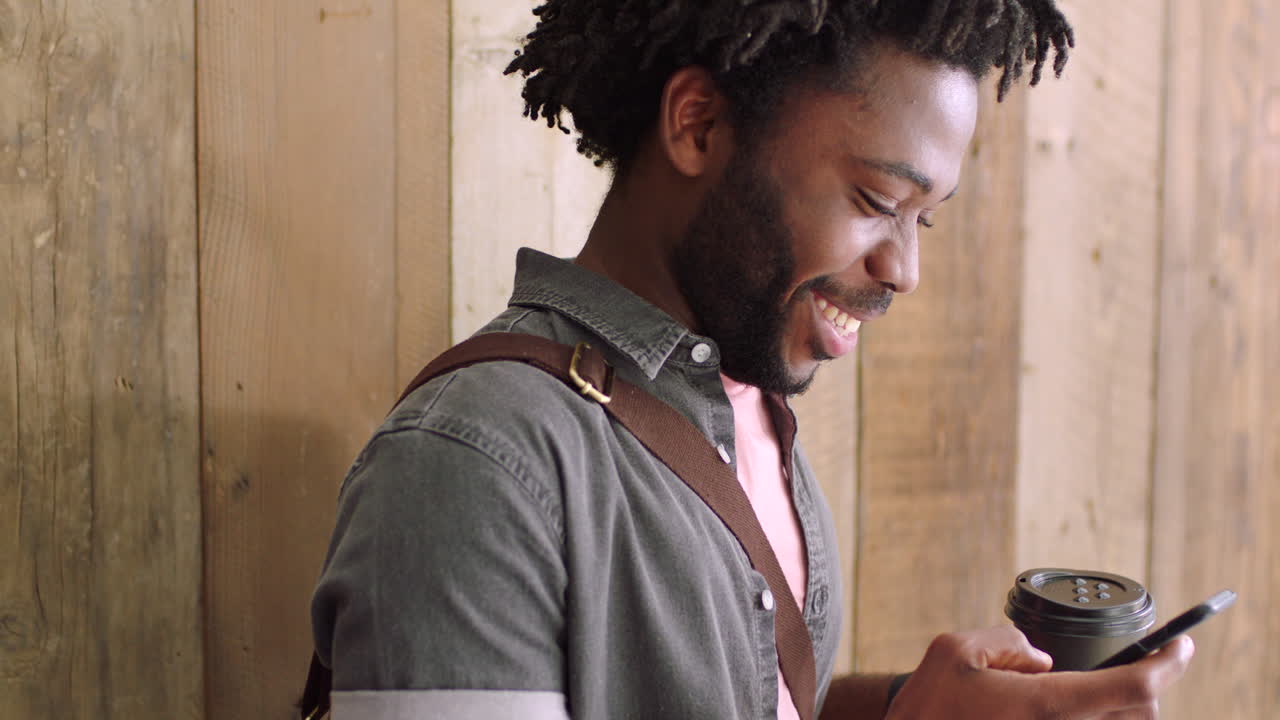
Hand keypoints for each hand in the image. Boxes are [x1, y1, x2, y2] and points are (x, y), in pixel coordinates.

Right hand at [886, 626, 1193, 718]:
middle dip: (1145, 686)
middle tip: (1139, 665)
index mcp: (1044, 704)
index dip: (1168, 664)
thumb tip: (1040, 658)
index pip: (1133, 687)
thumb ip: (1006, 641)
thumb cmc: (927, 705)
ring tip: (1105, 688)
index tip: (1180, 646)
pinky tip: (1074, 705)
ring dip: (1120, 707)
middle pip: (1138, 714)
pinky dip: (1093, 717)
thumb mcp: (954, 649)